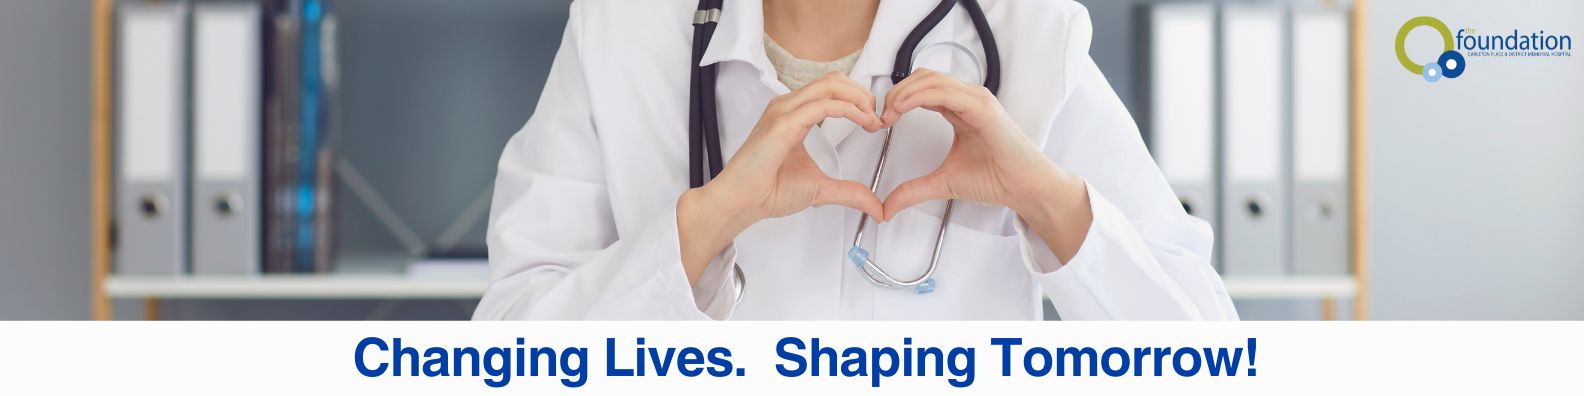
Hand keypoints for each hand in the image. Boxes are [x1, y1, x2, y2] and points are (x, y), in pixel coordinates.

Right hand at [677, 73, 885, 284]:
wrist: (742, 202)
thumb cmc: (767, 191)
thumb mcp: (820, 189)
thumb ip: (850, 193)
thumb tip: (875, 208)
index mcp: (793, 114)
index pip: (831, 89)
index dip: (858, 99)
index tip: (875, 121)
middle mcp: (787, 106)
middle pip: (834, 80)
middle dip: (863, 94)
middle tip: (878, 117)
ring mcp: (784, 111)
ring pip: (831, 86)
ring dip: (859, 99)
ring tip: (873, 119)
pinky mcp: (784, 122)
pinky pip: (825, 105)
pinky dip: (850, 110)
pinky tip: (864, 122)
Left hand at [878, 69, 1091, 260]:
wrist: (1026, 188)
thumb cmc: (997, 180)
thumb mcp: (944, 183)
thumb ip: (914, 190)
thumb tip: (887, 207)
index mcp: (960, 109)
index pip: (923, 89)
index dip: (898, 99)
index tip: (881, 121)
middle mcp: (968, 99)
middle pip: (923, 78)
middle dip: (896, 92)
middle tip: (880, 116)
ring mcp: (977, 100)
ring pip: (931, 79)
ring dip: (903, 93)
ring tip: (888, 114)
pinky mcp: (982, 108)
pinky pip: (944, 93)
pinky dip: (918, 97)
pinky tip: (902, 110)